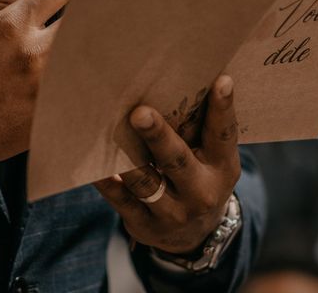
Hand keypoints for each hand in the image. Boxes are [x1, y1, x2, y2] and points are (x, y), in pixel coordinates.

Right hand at [0, 0, 83, 186]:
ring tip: (101, 40)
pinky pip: (85, 89)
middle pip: (85, 18)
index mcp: (12, 27)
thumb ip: (5, 1)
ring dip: (97, 44)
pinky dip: (90, 78)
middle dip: (96, 6)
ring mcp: (47, 86)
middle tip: (104, 5)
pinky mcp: (53, 113)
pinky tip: (91, 74)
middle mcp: (34, 54)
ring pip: (92, 54)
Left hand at [94, 75, 240, 254]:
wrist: (194, 236)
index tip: (221, 81)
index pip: (223, 135)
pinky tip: (95, 168)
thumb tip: (172, 84)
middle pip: (177, 160)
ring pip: (146, 182)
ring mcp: (172, 212)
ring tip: (112, 133)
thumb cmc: (199, 178)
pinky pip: (121, 200)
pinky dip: (108, 183)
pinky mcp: (144, 223)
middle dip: (158, 137)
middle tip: (140, 113)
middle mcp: (200, 192)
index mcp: (221, 167)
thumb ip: (198, 131)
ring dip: (128, 160)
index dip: (223, 109)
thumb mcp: (212, 161)